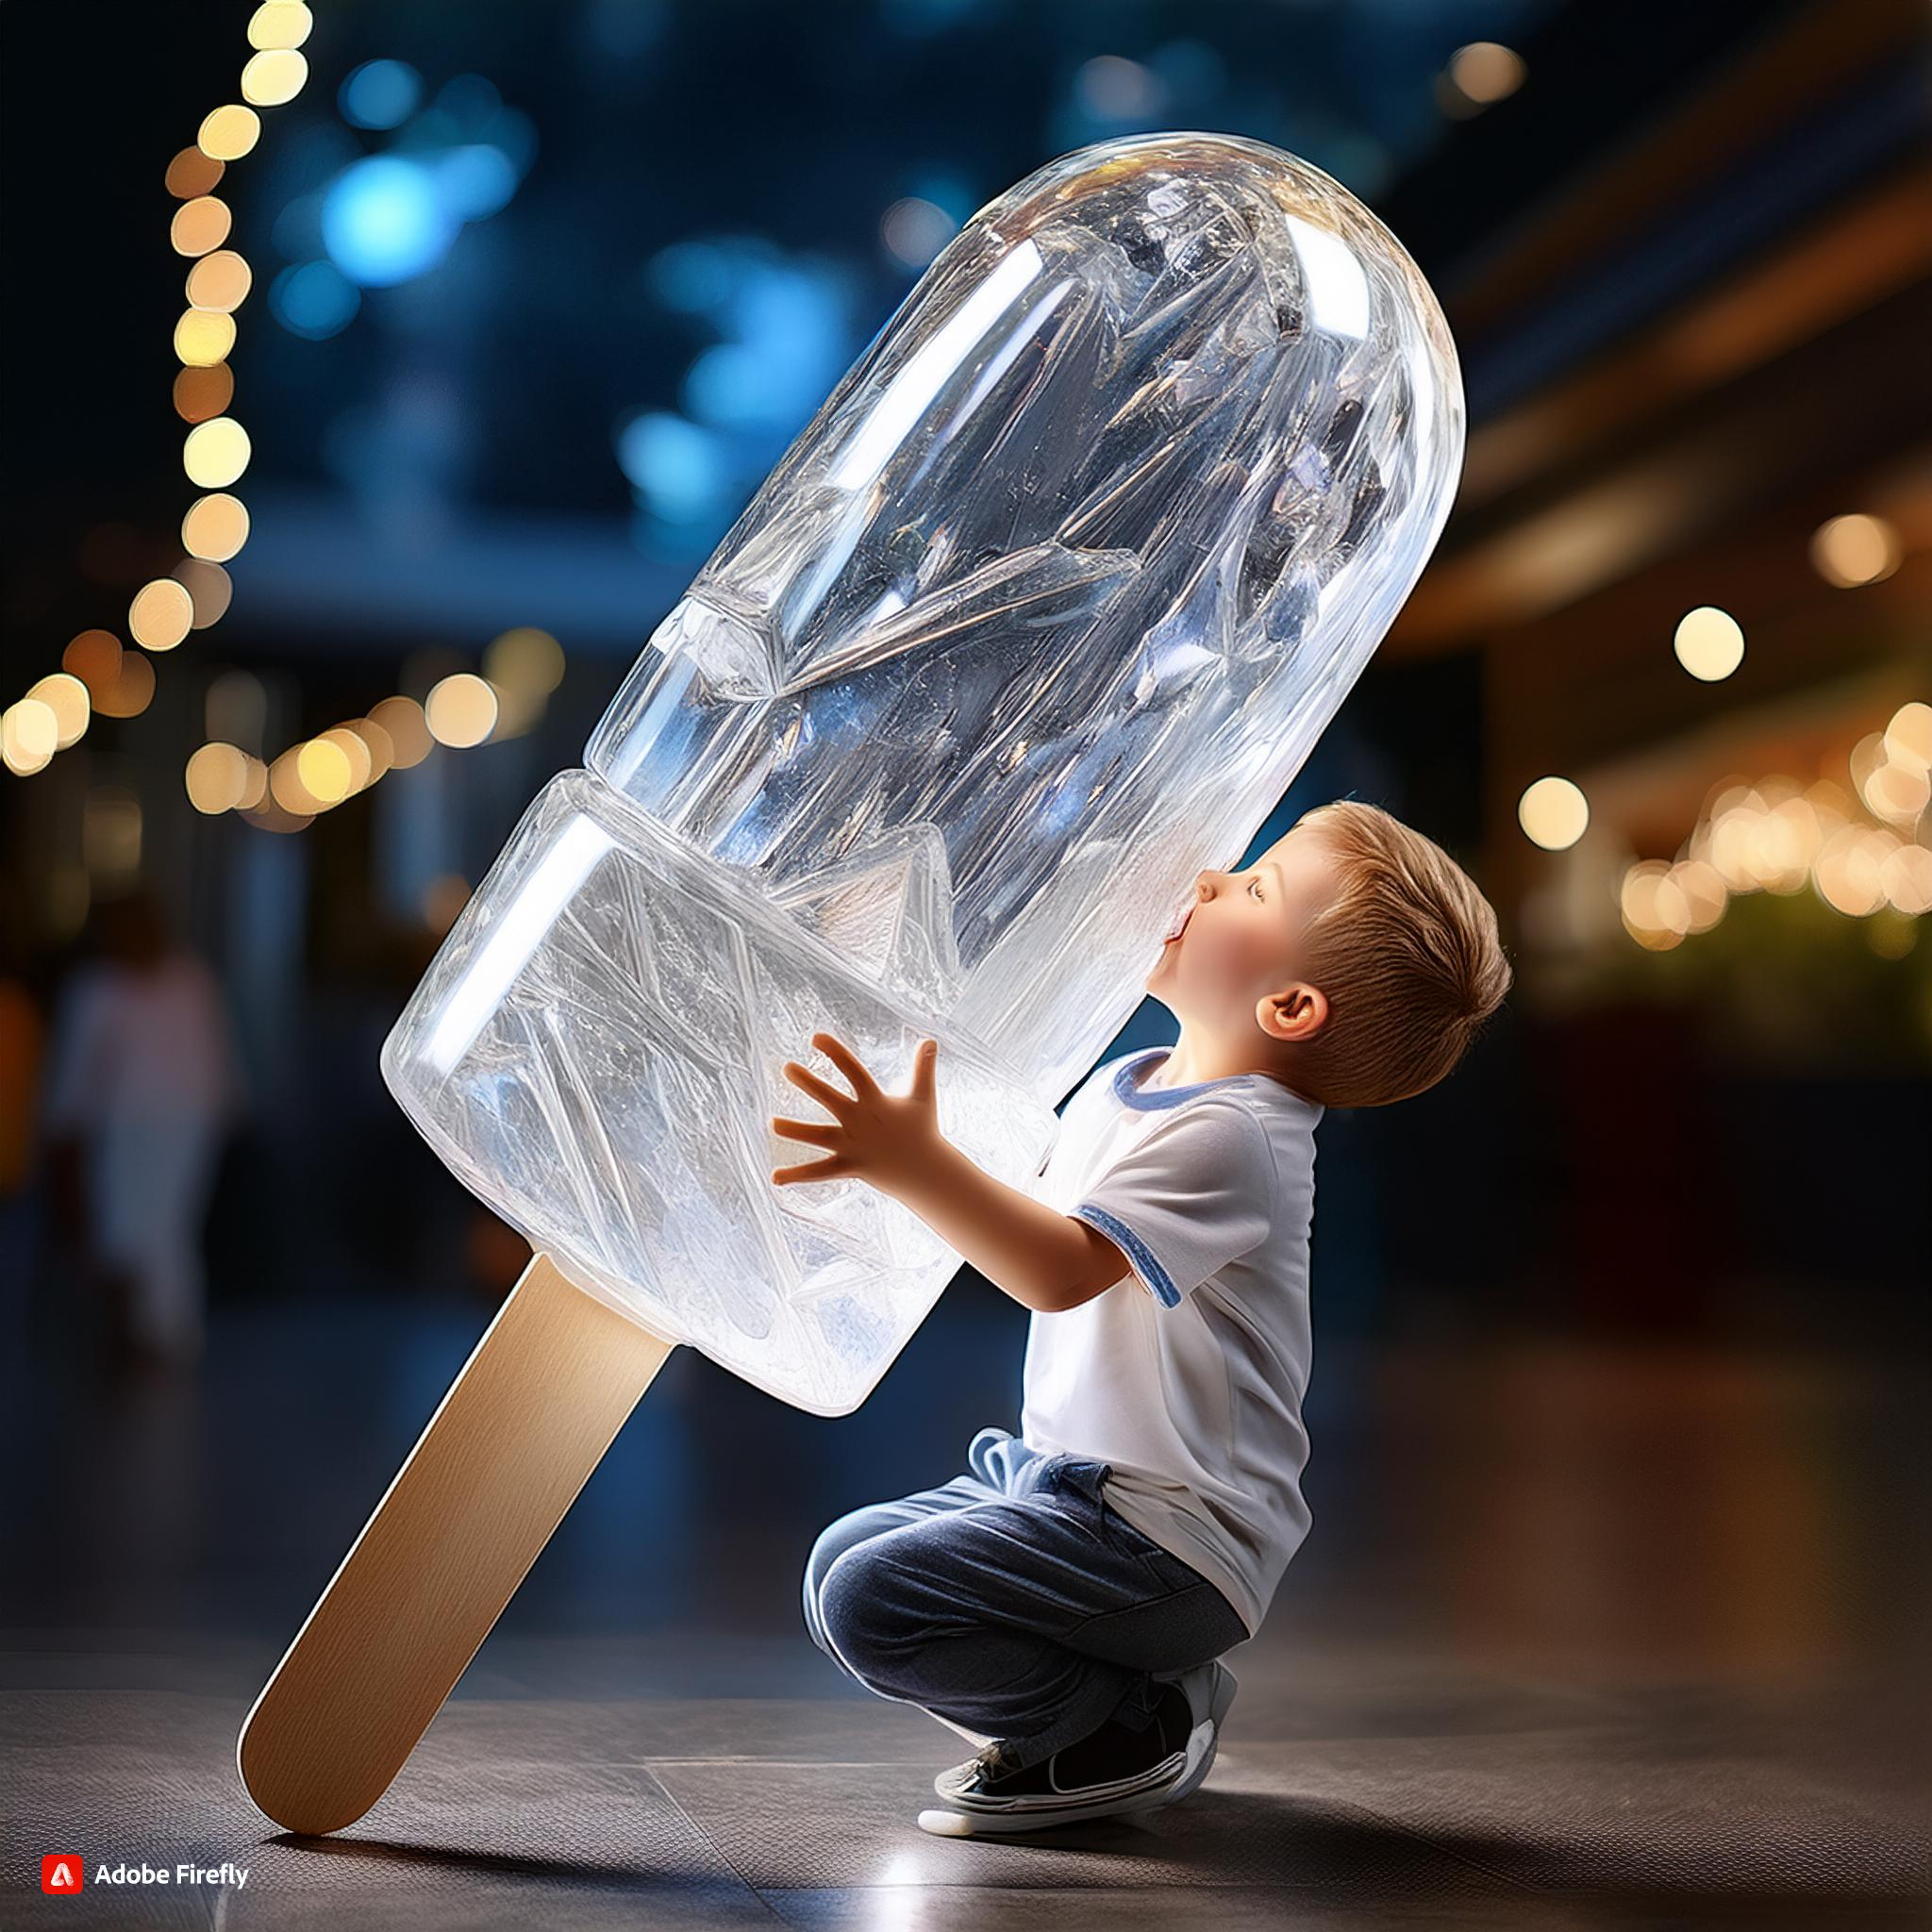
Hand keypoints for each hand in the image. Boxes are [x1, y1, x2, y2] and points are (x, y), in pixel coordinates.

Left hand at [771, 1030, 942, 1197]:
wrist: (927, 1171)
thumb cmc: (923, 1132)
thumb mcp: (923, 1097)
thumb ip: (924, 1068)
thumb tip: (932, 1040)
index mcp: (874, 1100)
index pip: (853, 1071)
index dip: (836, 1053)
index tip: (815, 1038)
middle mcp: (860, 1120)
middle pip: (831, 1099)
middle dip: (809, 1083)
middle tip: (787, 1068)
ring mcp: (854, 1144)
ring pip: (819, 1136)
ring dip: (795, 1130)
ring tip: (772, 1124)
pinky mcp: (850, 1166)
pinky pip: (820, 1171)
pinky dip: (798, 1175)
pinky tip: (775, 1177)